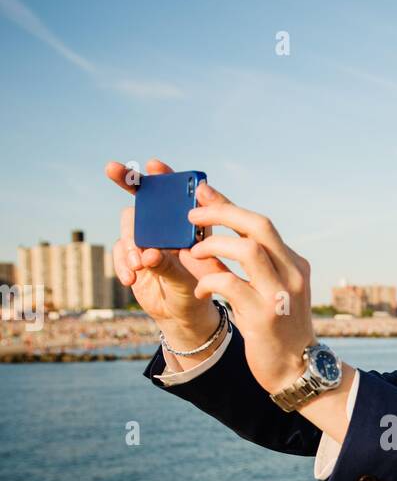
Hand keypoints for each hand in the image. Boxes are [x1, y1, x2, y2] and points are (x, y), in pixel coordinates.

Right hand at [103, 157, 226, 329]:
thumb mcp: (189, 279)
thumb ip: (171, 264)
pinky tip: (130, 278)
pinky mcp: (132, 257)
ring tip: (140, 264)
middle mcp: (164, 227)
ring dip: (130, 242)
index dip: (163, 176)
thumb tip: (150, 253)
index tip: (152, 165)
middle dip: (127, 180)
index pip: (175, 193)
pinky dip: (122, 263)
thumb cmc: (198, 291)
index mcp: (186, 224)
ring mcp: (146, 240)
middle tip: (113, 169)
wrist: (185, 315)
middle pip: (143, 199)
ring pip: (129, 226)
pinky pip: (119, 252)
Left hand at [186, 189, 315, 394]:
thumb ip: (243, 267)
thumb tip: (208, 239)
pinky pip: (231, 285)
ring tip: (194, 252)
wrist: (296, 371)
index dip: (228, 204)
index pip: (259, 224)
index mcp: (293, 263)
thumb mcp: (265, 292)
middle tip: (191, 216)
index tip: (201, 191)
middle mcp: (292, 273)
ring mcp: (281, 294)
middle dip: (221, 213)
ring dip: (215, 245)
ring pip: (249, 249)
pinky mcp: (265, 316)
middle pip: (258, 225)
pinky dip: (211, 280)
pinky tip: (202, 289)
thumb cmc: (275, 330)